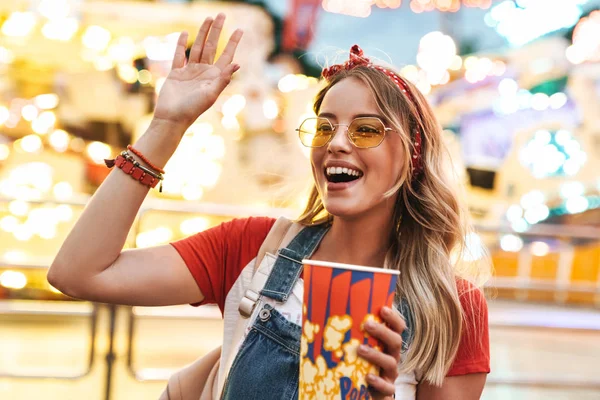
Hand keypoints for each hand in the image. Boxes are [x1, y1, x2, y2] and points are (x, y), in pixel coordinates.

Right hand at [153, 13, 242, 127]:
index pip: (226, 56)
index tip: (240, 29)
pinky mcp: (176, 73)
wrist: (172, 118)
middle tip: (221, 14)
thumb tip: (237, 63)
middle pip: (212, 46)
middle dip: (217, 30)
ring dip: (203, 33)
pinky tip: (184, 33)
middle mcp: (204, 72)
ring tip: (208, 18)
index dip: (233, 42)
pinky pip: (179, 56)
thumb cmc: (193, 109)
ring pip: (198, 47)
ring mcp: (190, 72)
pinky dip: (181, 44)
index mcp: (215, 77)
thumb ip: (223, 79)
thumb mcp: (211, 94)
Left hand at [358, 306, 405, 398]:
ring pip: (391, 363)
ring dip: (376, 355)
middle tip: (367, 324)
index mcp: (387, 345)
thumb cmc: (359, 365)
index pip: (397, 329)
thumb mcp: (359, 347)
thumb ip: (352, 334)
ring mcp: (390, 374)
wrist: (364, 393)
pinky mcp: (386, 390)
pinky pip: (387, 387)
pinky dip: (378, 381)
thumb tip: (330, 313)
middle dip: (383, 332)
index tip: (383, 308)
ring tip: (360, 349)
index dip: (393, 318)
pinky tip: (367, 376)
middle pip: (396, 342)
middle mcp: (391, 357)